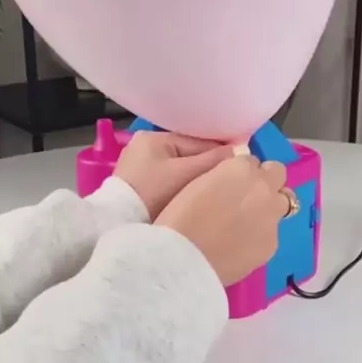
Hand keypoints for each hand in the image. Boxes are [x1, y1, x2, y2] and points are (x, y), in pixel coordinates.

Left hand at [115, 132, 232, 220]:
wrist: (117, 224)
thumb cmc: (152, 194)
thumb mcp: (185, 174)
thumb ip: (214, 161)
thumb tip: (242, 150)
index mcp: (153, 138)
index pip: (198, 141)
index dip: (222, 153)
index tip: (244, 164)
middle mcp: (145, 149)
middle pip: (189, 155)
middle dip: (209, 167)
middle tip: (235, 180)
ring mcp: (140, 170)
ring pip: (181, 171)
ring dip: (198, 179)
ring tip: (220, 190)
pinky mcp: (140, 189)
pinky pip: (171, 183)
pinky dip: (184, 189)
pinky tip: (198, 199)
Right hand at [156, 157, 288, 285]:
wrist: (183, 259)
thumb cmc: (179, 218)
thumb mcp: (197, 181)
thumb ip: (222, 176)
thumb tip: (233, 181)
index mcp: (240, 168)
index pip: (250, 160)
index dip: (240, 172)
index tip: (230, 183)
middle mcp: (262, 187)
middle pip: (277, 173)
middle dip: (266, 180)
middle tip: (247, 196)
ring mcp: (272, 216)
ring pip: (284, 202)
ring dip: (270, 206)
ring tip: (249, 222)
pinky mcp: (272, 243)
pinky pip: (272, 232)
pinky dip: (261, 235)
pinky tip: (242, 246)